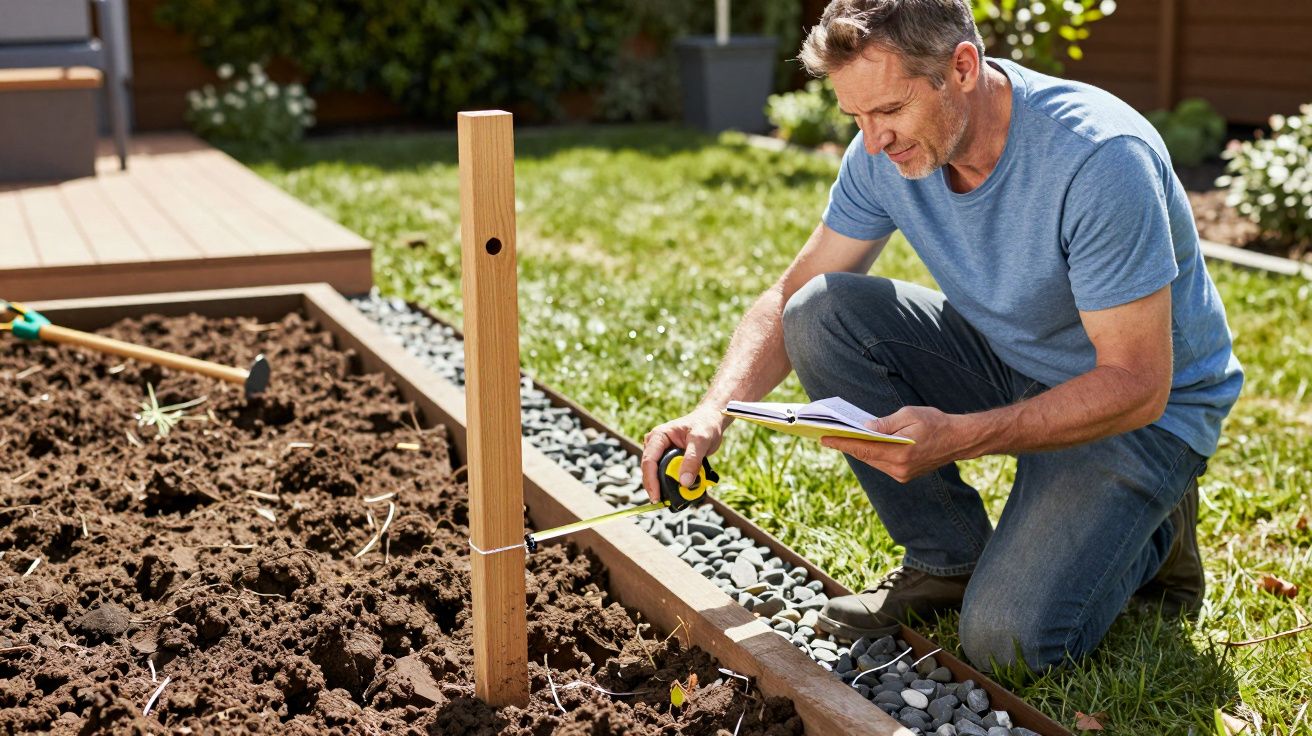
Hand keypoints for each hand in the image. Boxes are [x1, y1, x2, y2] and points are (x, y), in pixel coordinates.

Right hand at [641, 405, 727, 501]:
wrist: (711, 421)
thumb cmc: (705, 425)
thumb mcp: (701, 440)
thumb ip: (692, 460)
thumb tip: (684, 482)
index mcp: (658, 436)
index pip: (648, 461)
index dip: (650, 481)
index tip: (656, 497)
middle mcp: (655, 445)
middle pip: (650, 471)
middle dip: (657, 487)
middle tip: (667, 502)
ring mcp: (661, 453)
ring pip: (657, 475)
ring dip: (666, 487)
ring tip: (677, 497)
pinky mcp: (668, 460)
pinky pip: (666, 475)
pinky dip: (673, 484)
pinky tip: (681, 491)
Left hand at [819, 406, 968, 482]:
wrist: (959, 439)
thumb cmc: (935, 422)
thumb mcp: (909, 414)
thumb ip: (886, 423)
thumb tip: (865, 429)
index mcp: (900, 452)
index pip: (863, 448)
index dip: (842, 443)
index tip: (824, 439)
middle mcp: (899, 468)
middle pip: (865, 457)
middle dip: (847, 446)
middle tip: (829, 435)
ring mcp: (903, 474)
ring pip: (873, 462)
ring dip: (859, 451)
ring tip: (842, 439)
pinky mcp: (906, 475)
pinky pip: (882, 464)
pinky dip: (872, 455)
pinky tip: (863, 445)